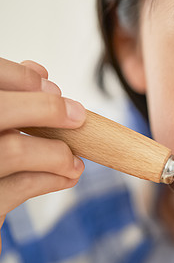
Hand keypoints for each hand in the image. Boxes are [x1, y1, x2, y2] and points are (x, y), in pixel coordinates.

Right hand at [0, 58, 85, 254]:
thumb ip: (10, 96)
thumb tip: (41, 74)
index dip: (20, 77)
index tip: (52, 87)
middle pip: (1, 109)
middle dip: (46, 108)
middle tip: (77, 116)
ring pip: (14, 150)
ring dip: (57, 153)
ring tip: (75, 161)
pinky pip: (19, 187)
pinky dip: (51, 180)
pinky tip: (65, 177)